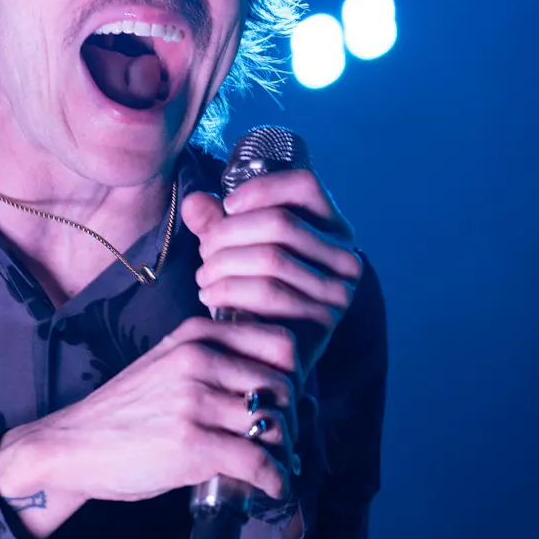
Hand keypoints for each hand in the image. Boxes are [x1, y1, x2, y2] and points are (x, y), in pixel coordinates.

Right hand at [0, 317, 299, 534]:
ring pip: (276, 423)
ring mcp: (194, 401)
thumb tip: (278, 389)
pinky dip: (274, 479)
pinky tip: (270, 486)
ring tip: (275, 466)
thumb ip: (213, 364)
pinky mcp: (192, 444)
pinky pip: (259, 460)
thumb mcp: (167, 365)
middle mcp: (198, 360)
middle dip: (292, 419)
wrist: (72, 445)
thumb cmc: (125, 412)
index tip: (286, 402)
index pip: (281, 343)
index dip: (294, 376)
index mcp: (196, 335)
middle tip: (282, 442)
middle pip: (284, 386)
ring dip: (284, 452)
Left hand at [181, 169, 362, 378]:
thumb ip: (215, 223)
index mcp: (330, 226)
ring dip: (222, 264)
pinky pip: (268, 292)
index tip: (226, 205)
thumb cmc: (250, 292)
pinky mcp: (322, 319)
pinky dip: (228, 289)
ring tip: (203, 276)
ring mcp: (339, 289)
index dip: (260, 189)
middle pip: (280, 222)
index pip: (304, 185)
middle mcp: (344, 254)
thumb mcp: (233, 248)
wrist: (262, 353)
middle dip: (228, 233)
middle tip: (203, 252)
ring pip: (271, 257)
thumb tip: (194, 202)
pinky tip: (208, 295)